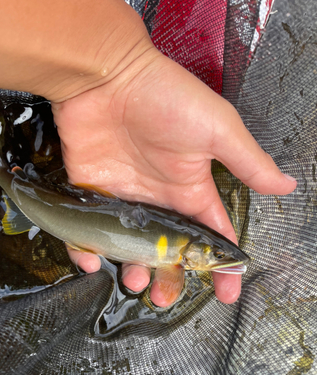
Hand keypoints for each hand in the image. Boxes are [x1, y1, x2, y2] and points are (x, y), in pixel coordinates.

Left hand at [52, 49, 296, 306]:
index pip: (210, 236)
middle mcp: (158, 201)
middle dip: (170, 278)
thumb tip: (288, 186)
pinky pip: (87, 232)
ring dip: (133, 272)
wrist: (107, 76)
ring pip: (129, 249)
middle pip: (167, 252)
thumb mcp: (217, 130)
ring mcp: (124, 199)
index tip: (228, 293)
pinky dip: (87, 251)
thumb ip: (248, 163)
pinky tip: (92, 261)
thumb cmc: (166, 99)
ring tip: (135, 282)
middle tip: (163, 298)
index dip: (220, 266)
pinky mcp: (90, 194)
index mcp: (190, 190)